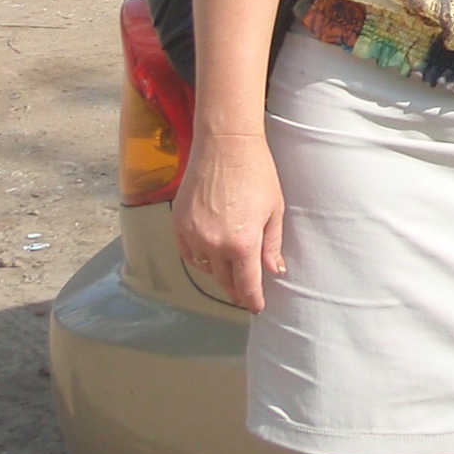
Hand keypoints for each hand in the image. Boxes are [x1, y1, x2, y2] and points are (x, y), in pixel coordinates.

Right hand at [170, 129, 285, 312]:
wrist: (226, 145)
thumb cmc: (256, 173)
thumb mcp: (274, 210)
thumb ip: (272, 245)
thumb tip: (274, 270)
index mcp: (242, 244)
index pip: (247, 285)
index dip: (252, 299)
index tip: (256, 307)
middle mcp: (214, 245)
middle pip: (225, 281)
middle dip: (237, 290)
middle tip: (245, 293)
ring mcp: (193, 236)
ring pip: (206, 269)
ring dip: (219, 274)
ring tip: (230, 272)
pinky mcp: (179, 224)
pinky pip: (189, 253)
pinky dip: (201, 258)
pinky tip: (211, 254)